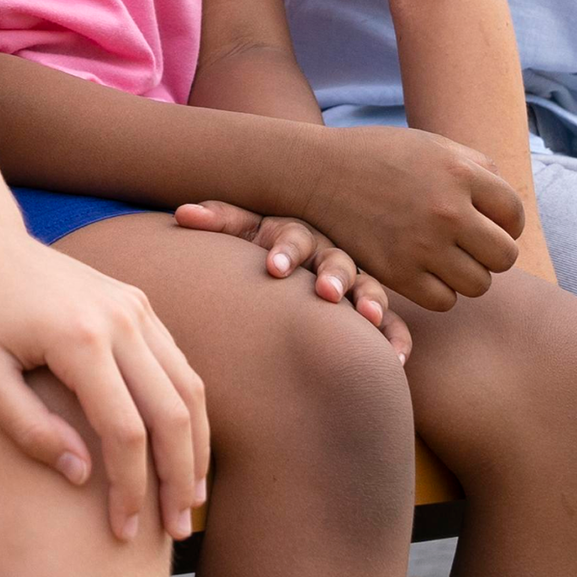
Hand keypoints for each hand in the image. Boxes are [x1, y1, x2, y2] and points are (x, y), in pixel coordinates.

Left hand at [0, 208, 208, 545]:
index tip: (122, 532)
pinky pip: (177, 363)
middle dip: (178, 479)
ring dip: (195, 448)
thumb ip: (27, 426)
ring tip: (188, 500)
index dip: (129, 489)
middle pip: (172, 413)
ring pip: (188, 387)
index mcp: (78, 337)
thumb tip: (81, 476)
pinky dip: (186, 411)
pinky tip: (179, 449)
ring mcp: (133, 305)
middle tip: (174, 532)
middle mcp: (119, 318)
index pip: (125, 431)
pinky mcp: (135, 301)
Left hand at [170, 202, 414, 358]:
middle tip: (327, 293)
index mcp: (295, 235)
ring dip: (371, 302)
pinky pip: (394, 326)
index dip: (284, 251)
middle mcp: (328, 256)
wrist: (292, 264)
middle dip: (333, 275)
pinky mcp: (375, 314)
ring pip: (369, 289)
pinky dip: (395, 340)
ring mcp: (356, 283)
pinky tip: (392, 361)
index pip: (291, 237)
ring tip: (369, 319)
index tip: (272, 268)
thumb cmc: (262, 247)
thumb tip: (181, 215)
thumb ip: (216, 221)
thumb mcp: (242, 231)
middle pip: (336, 260)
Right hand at [279, 125, 526, 309]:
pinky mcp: (397, 272)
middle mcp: (447, 209)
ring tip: (442, 258)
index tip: (482, 224)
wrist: (314, 172)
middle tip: (464, 245)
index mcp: (459, 172)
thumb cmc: (377, 157)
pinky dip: (437, 290)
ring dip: (465, 274)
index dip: (504, 224)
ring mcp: (422, 243)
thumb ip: (476, 169)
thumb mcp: (429, 145)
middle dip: (488, 253)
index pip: (513, 216)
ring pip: (479, 284)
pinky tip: (420, 269)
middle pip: (505, 256)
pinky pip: (445, 300)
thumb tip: (510, 211)